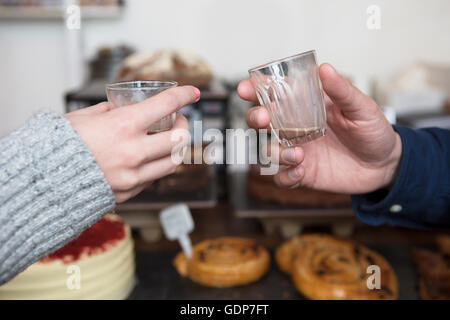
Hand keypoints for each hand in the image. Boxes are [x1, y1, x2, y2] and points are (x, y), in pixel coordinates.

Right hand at [65, 86, 198, 202]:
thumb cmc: (60, 145)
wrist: (44, 181)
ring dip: (176, 148)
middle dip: (184, 125)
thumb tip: (123, 106)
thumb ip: (110, 110)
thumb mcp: (85, 117)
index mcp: (123, 126)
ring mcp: (133, 175)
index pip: (166, 105)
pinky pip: (154, 178)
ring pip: (174, 161)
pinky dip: (156, 165)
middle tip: (178, 120)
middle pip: (180, 138)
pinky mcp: (130, 192)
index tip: (191, 92)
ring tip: (169, 140)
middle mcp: (133, 152)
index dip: (184, 95)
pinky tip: (149, 158)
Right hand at [238, 63, 401, 193]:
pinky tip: (301, 172)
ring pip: (268, 150)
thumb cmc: (373, 131)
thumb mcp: (362, 108)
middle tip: (265, 120)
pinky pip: (282, 177)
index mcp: (307, 107)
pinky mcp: (302, 173)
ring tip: (299, 155)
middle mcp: (296, 128)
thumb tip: (325, 68)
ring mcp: (297, 151)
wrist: (385, 165)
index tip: (245, 88)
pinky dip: (286, 176)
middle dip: (256, 118)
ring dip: (276, 152)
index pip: (275, 95)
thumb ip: (342, 91)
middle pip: (262, 121)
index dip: (256, 90)